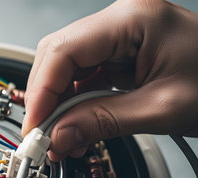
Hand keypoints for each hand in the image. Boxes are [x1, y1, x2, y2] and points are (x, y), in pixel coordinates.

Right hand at [23, 0, 197, 159]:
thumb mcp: (162, 109)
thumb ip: (103, 122)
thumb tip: (59, 136)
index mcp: (133, 19)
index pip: (64, 50)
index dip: (42, 92)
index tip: (35, 126)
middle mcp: (121, 22)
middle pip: (58, 57)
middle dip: (46, 100)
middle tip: (42, 136)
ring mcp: (119, 37)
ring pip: (67, 69)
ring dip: (59, 106)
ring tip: (60, 138)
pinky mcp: (121, 55)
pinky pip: (84, 78)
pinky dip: (75, 105)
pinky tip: (76, 126)